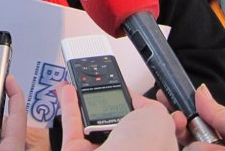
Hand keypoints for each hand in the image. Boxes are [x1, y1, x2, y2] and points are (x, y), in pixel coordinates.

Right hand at [56, 83, 177, 150]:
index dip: (140, 107)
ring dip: (84, 101)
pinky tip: (67, 90)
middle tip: (102, 83)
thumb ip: (149, 107)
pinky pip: (72, 127)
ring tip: (81, 81)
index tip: (130, 90)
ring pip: (91, 124)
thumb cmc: (143, 150)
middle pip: (115, 122)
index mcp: (151, 147)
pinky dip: (68, 106)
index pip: (146, 125)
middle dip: (109, 102)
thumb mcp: (158, 118)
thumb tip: (136, 101)